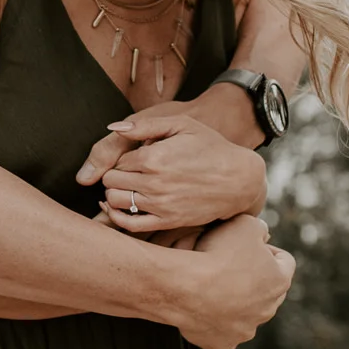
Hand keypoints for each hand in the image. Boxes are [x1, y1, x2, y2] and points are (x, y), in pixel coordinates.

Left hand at [76, 103, 266, 233]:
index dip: (123, 158)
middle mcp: (153, 183)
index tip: (135, 157)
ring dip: (116, 193)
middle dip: (115, 174)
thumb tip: (113, 127)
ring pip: (115, 201)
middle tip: (130, 172)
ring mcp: (159, 205)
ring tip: (130, 186)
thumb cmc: (210, 147)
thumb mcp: (181, 125)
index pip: (116, 160)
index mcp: (153, 157)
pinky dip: (117, 216)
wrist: (237, 179)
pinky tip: (121, 207)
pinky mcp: (167, 222)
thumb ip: (144, 125)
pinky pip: (128, 224)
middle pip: (111, 181)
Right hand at [170, 213, 293, 348]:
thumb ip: (259, 228)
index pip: (284, 261)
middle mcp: (268, 310)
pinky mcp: (224, 345)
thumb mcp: (245, 224)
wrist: (185, 287)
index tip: (249, 245)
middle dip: (253, 279)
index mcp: (279, 281)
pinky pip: (223, 333)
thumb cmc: (217, 253)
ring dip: (235, 302)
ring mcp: (245, 331)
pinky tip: (202, 309)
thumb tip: (261, 233)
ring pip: (246, 315)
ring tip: (212, 287)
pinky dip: (215, 322)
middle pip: (267, 291)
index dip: (268, 250)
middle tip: (229, 266)